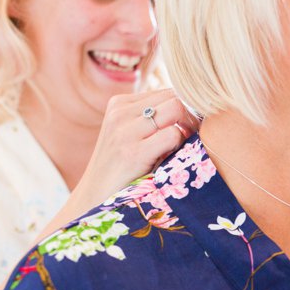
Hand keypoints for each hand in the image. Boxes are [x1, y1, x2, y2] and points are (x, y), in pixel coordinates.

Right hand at [68, 89, 198, 213]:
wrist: (94, 198)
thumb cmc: (121, 169)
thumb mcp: (130, 136)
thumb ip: (152, 119)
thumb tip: (193, 109)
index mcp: (120, 104)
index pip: (167, 91)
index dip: (186, 108)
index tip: (191, 128)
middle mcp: (120, 112)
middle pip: (174, 96)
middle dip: (192, 115)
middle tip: (195, 137)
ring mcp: (124, 131)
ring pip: (176, 109)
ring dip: (189, 128)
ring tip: (185, 146)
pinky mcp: (132, 152)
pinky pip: (173, 135)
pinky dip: (181, 144)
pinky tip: (175, 158)